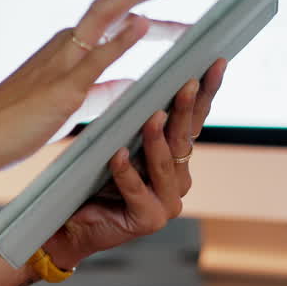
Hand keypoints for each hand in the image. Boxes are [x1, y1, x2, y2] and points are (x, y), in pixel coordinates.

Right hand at [0, 0, 206, 181]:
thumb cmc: (17, 125)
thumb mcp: (70, 106)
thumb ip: (101, 91)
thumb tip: (132, 85)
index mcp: (69, 48)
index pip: (119, 14)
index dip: (154, 0)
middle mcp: (67, 44)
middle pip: (118, 0)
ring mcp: (64, 62)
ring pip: (107, 14)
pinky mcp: (62, 89)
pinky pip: (95, 58)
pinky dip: (120, 39)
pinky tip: (143, 24)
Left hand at [43, 58, 227, 267]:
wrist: (71, 223)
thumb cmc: (94, 180)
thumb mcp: (117, 143)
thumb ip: (134, 123)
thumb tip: (142, 81)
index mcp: (176, 159)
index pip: (193, 121)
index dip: (206, 93)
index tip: (215, 63)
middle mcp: (178, 180)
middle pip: (184, 139)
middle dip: (185, 109)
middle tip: (187, 82)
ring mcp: (166, 202)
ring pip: (164, 165)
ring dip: (156, 139)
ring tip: (152, 116)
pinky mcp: (147, 220)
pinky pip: (136, 191)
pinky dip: (126, 172)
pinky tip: (118, 156)